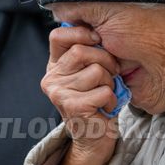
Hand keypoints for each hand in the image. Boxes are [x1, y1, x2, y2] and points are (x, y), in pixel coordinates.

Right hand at [41, 25, 119, 164]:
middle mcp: (51, 77)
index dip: (81, 33)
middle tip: (112, 74)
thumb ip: (88, 50)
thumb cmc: (97, 99)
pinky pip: (103, 91)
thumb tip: (97, 27)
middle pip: (81, 51)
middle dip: (106, 60)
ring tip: (106, 93)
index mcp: (54, 64)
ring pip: (97, 71)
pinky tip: (106, 107)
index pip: (58, 35)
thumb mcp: (90, 70)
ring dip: (111, 83)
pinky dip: (112, 99)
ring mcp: (59, 93)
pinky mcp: (71, 107)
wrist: (95, 136)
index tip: (98, 40)